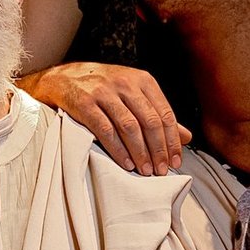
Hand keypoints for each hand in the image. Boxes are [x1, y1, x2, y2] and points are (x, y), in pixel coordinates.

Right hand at [31, 62, 191, 175]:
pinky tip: (126, 163)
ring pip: (130, 126)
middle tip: (161, 170)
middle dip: (158, 149)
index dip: (172, 141)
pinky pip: (106, 130)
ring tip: (145, 170)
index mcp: (142, 80)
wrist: (62, 78)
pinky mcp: (85, 103)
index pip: (164, 114)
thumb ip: (158, 115)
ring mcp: (104, 92)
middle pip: (150, 121)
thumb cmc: (103, 89)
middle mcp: (125, 83)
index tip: (175, 161)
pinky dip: (118, 149)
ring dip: (140, 152)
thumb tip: (186, 136)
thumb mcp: (133, 95)